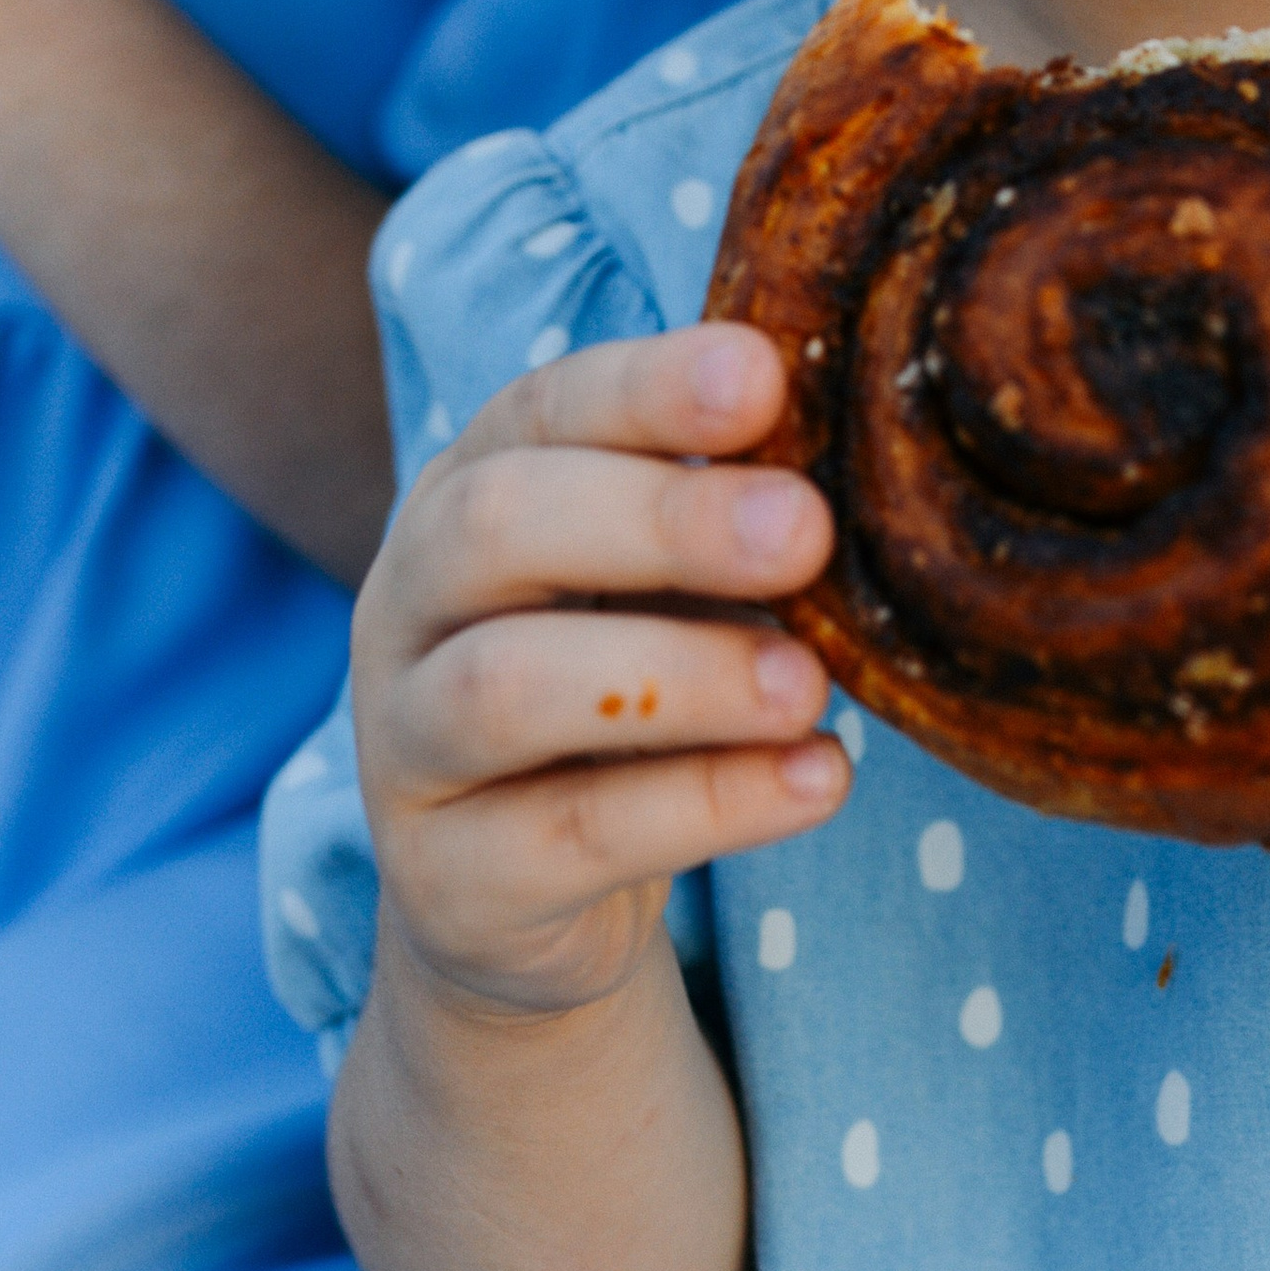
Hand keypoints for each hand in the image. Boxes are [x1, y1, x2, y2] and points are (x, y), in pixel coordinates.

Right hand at [351, 324, 848, 1023]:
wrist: (518, 895)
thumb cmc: (623, 682)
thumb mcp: (667, 583)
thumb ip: (731, 515)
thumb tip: (865, 457)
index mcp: (467, 490)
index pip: (540, 410)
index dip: (648, 387)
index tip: (763, 375)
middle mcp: (407, 602)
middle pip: (494, 527)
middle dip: (659, 519)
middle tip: (807, 530)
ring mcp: (404, 746)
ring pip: (505, 689)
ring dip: (678, 676)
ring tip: (807, 686)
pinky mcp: (447, 879)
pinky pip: (569, 835)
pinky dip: (707, 805)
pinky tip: (817, 779)